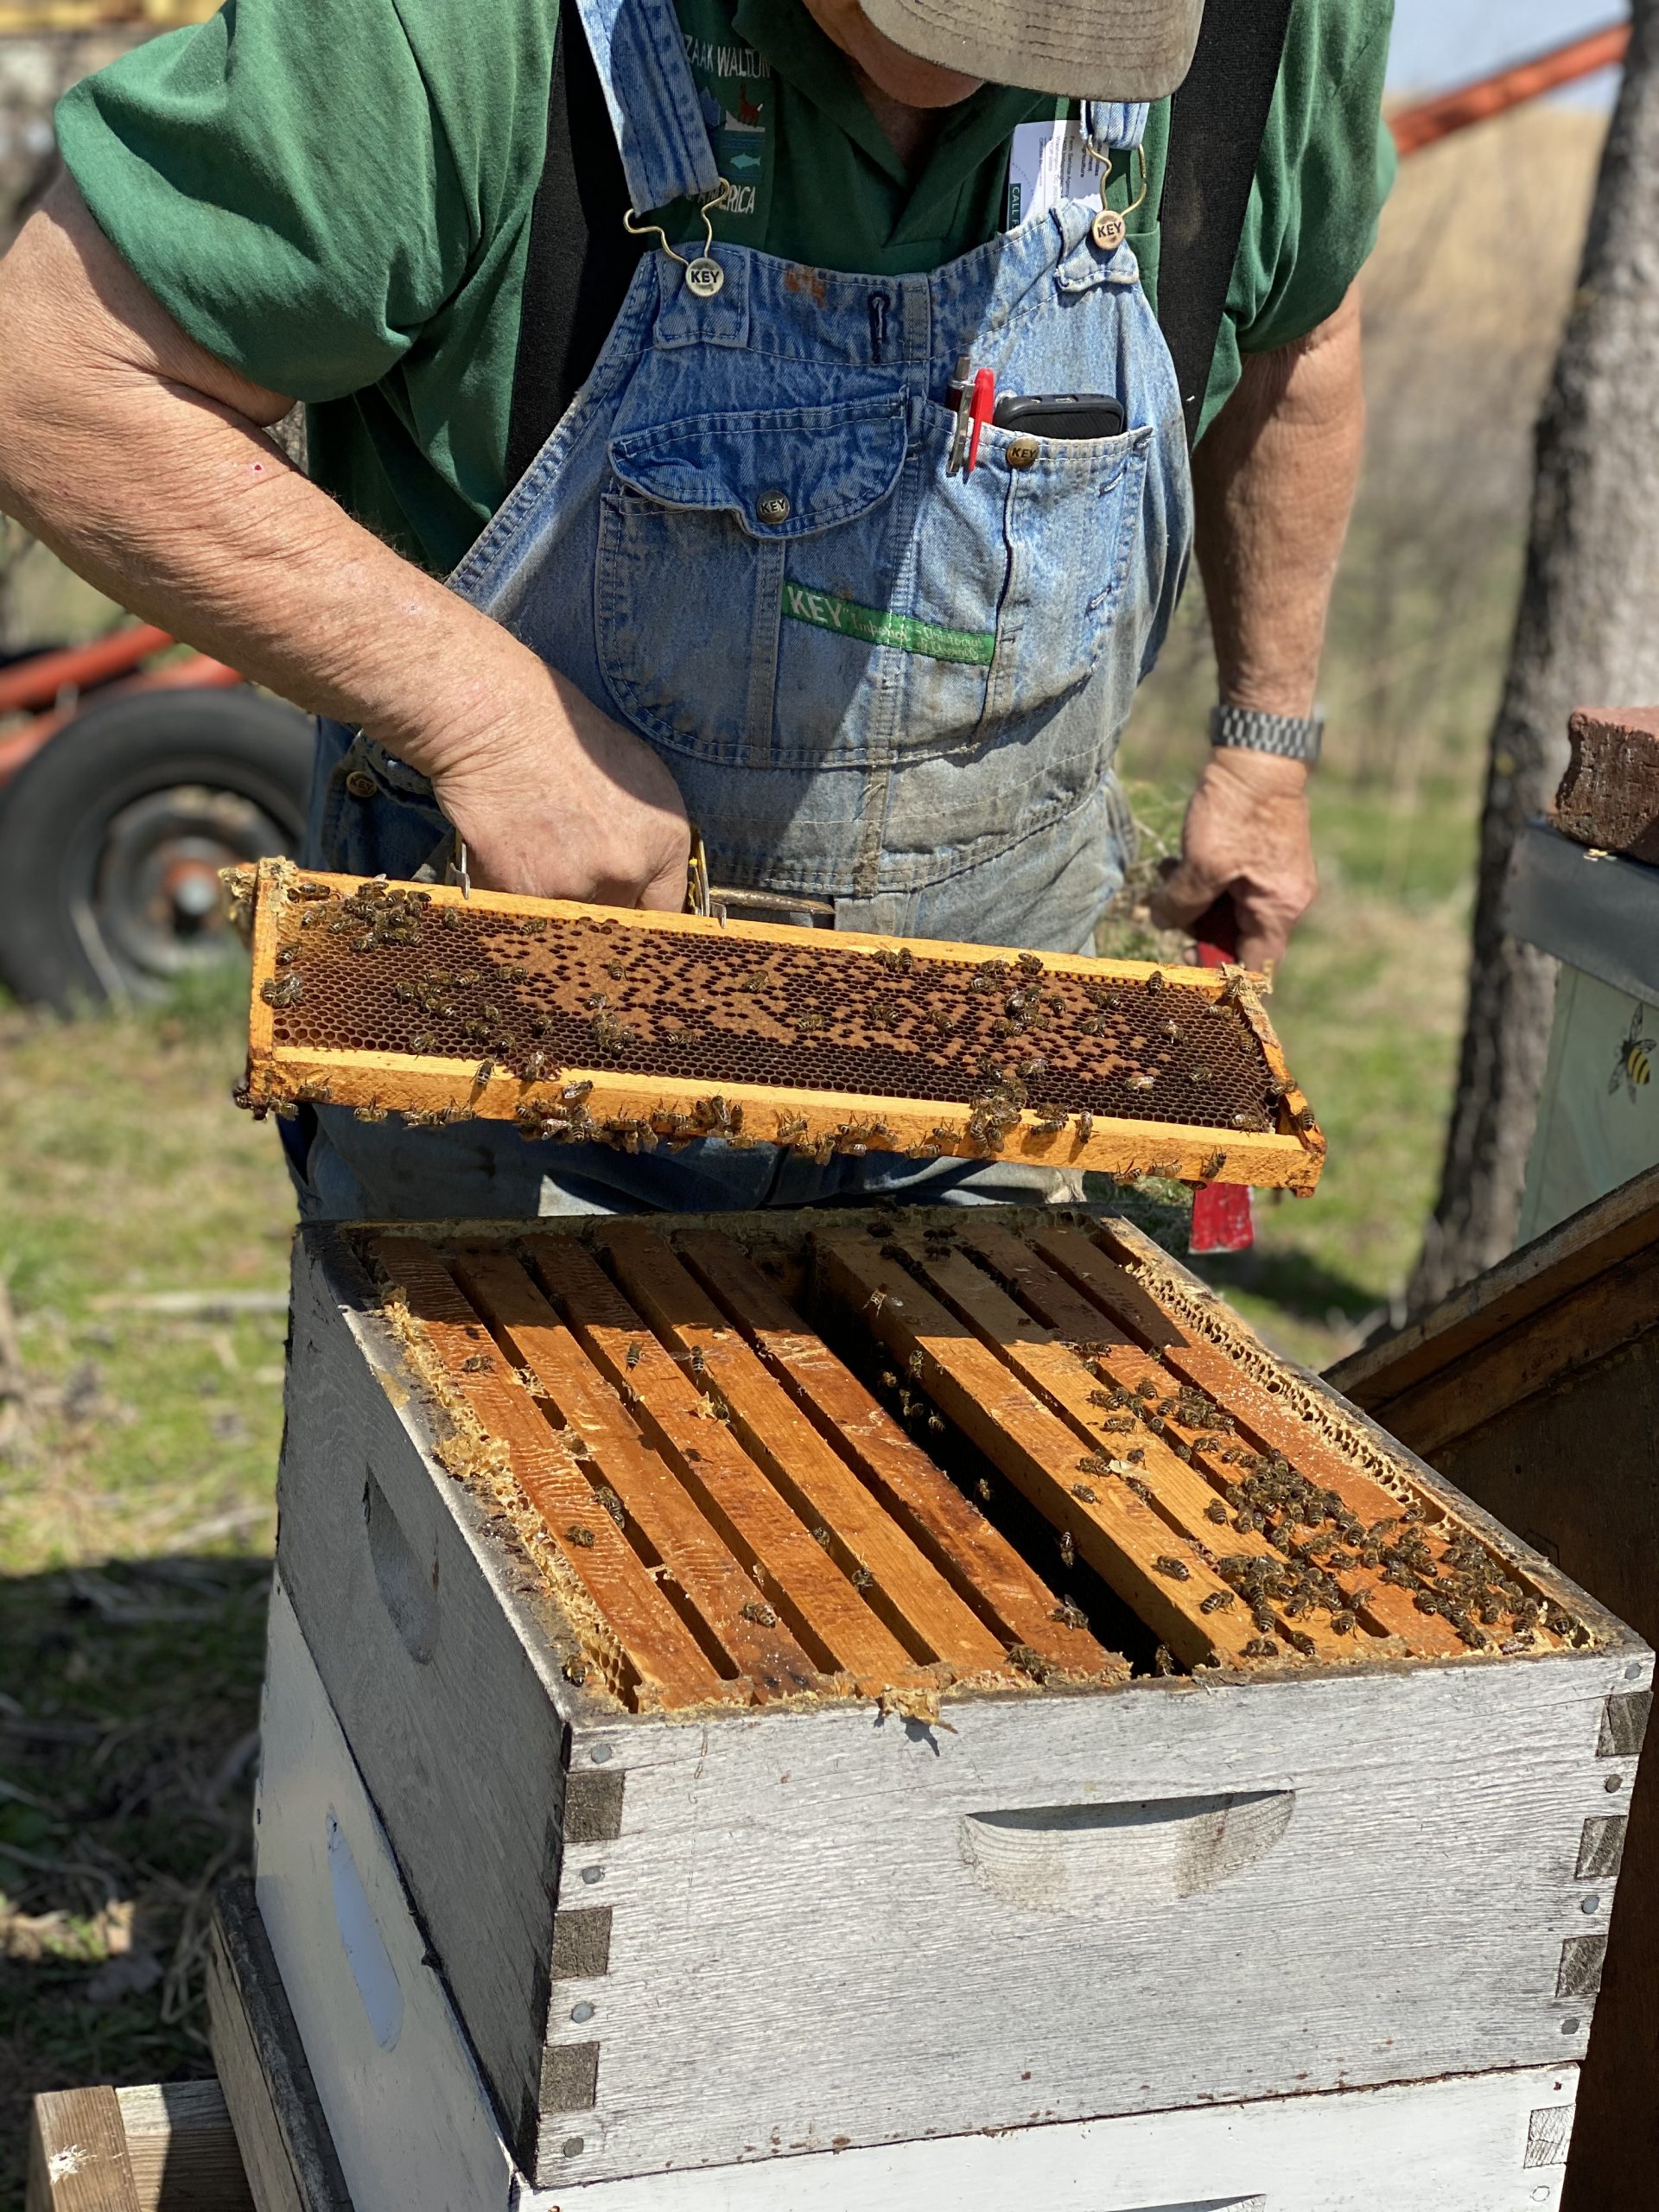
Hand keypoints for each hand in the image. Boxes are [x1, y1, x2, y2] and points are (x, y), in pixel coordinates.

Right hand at [428, 670, 689, 910]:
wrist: (498, 724)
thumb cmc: (564, 735)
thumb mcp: (639, 775)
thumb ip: (652, 838)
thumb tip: (648, 880)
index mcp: (667, 841)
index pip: (666, 912)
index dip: (637, 909)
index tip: (620, 906)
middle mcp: (631, 869)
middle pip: (617, 921)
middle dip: (595, 902)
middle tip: (568, 869)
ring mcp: (580, 886)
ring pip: (571, 921)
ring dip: (554, 900)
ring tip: (536, 854)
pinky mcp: (530, 894)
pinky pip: (528, 914)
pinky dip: (515, 893)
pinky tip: (509, 854)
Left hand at [1148, 748, 1316, 970]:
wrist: (1258, 751)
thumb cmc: (1236, 810)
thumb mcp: (1200, 865)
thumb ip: (1181, 904)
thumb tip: (1162, 923)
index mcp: (1280, 908)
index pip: (1257, 966)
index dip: (1222, 976)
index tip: (1188, 969)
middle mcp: (1287, 898)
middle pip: (1240, 938)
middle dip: (1199, 931)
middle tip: (1168, 915)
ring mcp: (1278, 876)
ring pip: (1231, 909)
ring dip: (1196, 902)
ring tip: (1166, 880)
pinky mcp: (1265, 856)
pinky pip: (1233, 885)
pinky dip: (1205, 882)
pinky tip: (1177, 863)